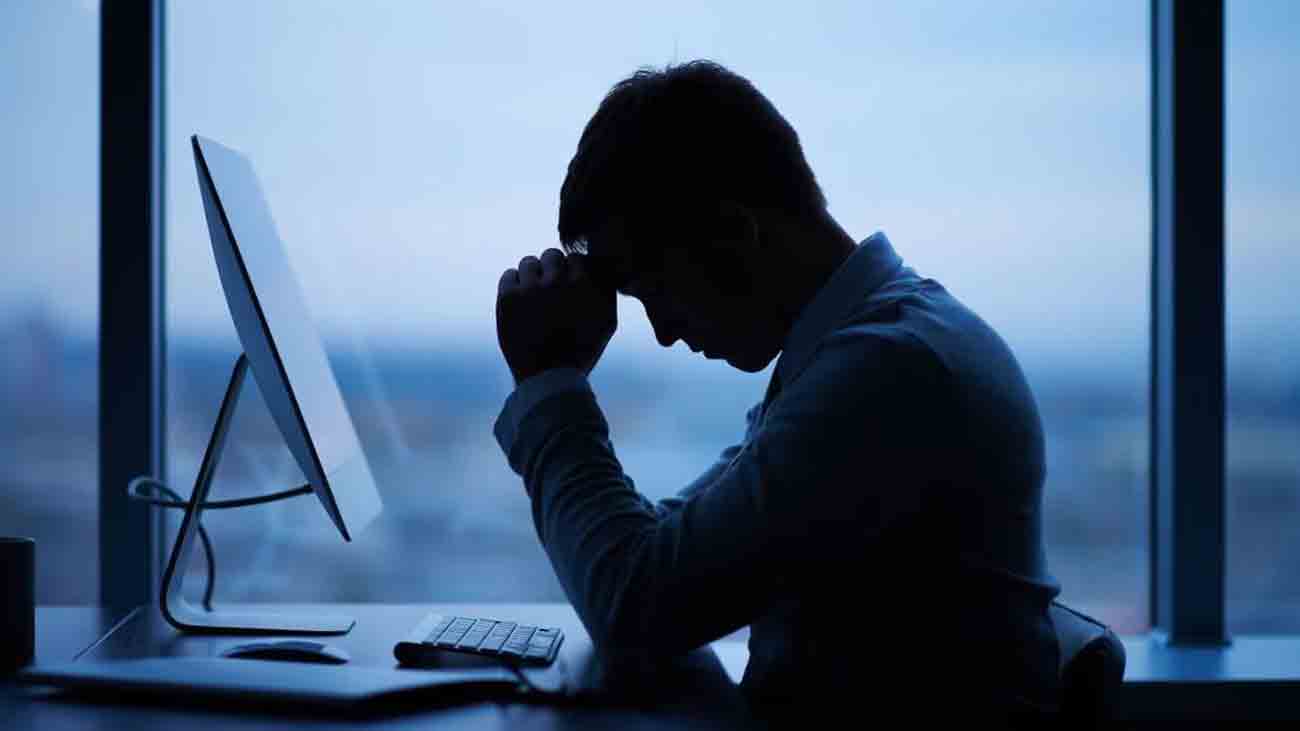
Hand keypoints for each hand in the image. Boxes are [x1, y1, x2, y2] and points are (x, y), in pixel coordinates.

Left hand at [496, 249, 616, 384]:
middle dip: (551, 270)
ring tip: (534, 298)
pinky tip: (520, 303)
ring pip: (528, 262)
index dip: (571, 273)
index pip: (575, 258)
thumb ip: (606, 289)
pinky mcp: (508, 298)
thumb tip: (599, 264)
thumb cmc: (582, 350)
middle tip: (550, 292)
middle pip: (551, 255)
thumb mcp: (607, 322)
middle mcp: (557, 281)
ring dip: (532, 276)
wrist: (548, 377)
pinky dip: (513, 286)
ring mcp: (530, 288)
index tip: (568, 288)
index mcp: (584, 284)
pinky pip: (508, 275)